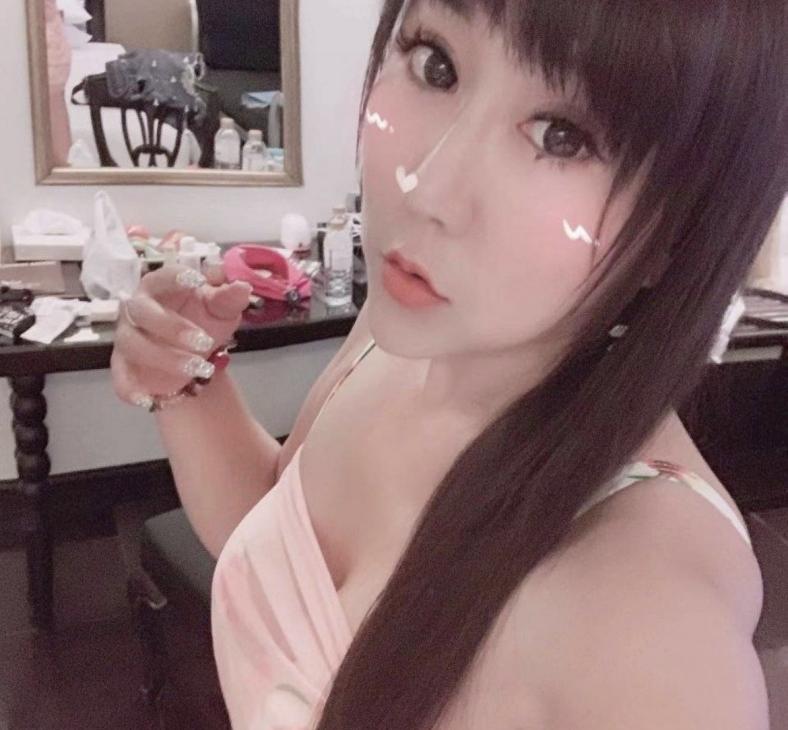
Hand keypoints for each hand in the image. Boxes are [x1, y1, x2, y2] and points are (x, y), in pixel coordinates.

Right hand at [111, 262, 252, 406]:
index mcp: (161, 288)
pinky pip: (120, 378)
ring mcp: (128, 338)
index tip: (197, 281)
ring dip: (166, 358)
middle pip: (142, 311)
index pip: (162, 276)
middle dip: (172, 326)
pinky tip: (149, 399)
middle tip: (204, 342)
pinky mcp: (124, 367)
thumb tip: (242, 286)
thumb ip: (230, 298)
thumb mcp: (222, 311)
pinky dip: (131, 389)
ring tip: (201, 368)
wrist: (195, 359)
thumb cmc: (204, 323)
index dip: (176, 277)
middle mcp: (138, 310)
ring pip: (134, 344)